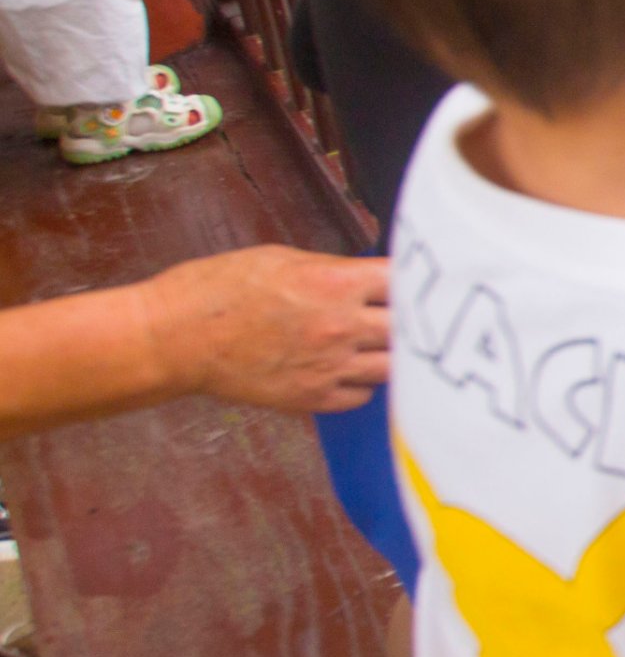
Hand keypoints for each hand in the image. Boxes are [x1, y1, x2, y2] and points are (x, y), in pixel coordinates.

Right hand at [147, 247, 390, 414]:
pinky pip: (362, 396)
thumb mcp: (283, 259)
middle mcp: (341, 326)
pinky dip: (362, 384)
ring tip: (378, 345)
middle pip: (409, 329)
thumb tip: (367, 279)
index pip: (405, 282)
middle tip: (408, 318)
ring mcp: (330, 366)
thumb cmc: (219, 289)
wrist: (176, 338)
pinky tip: (350, 370)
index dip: (413, 282)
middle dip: (409, 321)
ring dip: (391, 355)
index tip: (417, 284)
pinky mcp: (312, 397)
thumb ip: (334, 271)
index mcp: (336, 283)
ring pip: (394, 368)